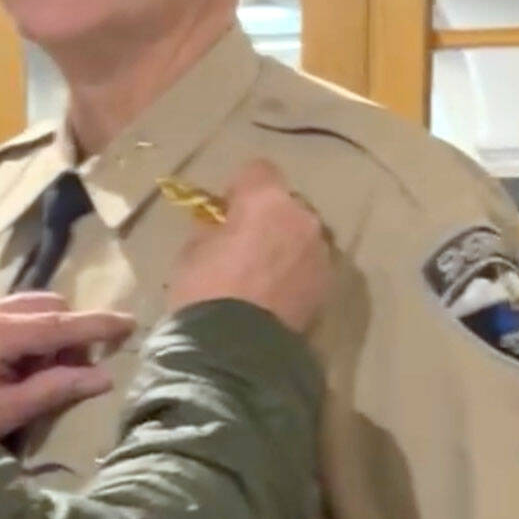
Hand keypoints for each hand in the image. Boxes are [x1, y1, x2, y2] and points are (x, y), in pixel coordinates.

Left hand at [0, 292, 133, 441]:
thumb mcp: (6, 413)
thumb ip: (54, 390)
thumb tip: (103, 377)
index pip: (56, 324)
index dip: (95, 325)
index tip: (130, 322)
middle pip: (47, 305)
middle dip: (70, 333)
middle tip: (74, 371)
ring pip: (32, 305)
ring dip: (50, 333)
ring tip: (44, 374)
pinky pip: (13, 312)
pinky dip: (29, 333)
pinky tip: (22, 366)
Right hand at [168, 159, 331, 333]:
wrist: (234, 349)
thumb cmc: (204, 292)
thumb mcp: (192, 252)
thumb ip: (212, 229)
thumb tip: (221, 227)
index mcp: (265, 200)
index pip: (257, 170)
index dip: (240, 188)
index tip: (226, 210)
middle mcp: (301, 217)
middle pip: (286, 203)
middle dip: (268, 217)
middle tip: (245, 244)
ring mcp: (319, 252)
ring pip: (302, 234)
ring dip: (286, 244)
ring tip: (263, 274)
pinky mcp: (327, 284)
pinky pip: (310, 264)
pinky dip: (296, 270)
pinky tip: (276, 293)